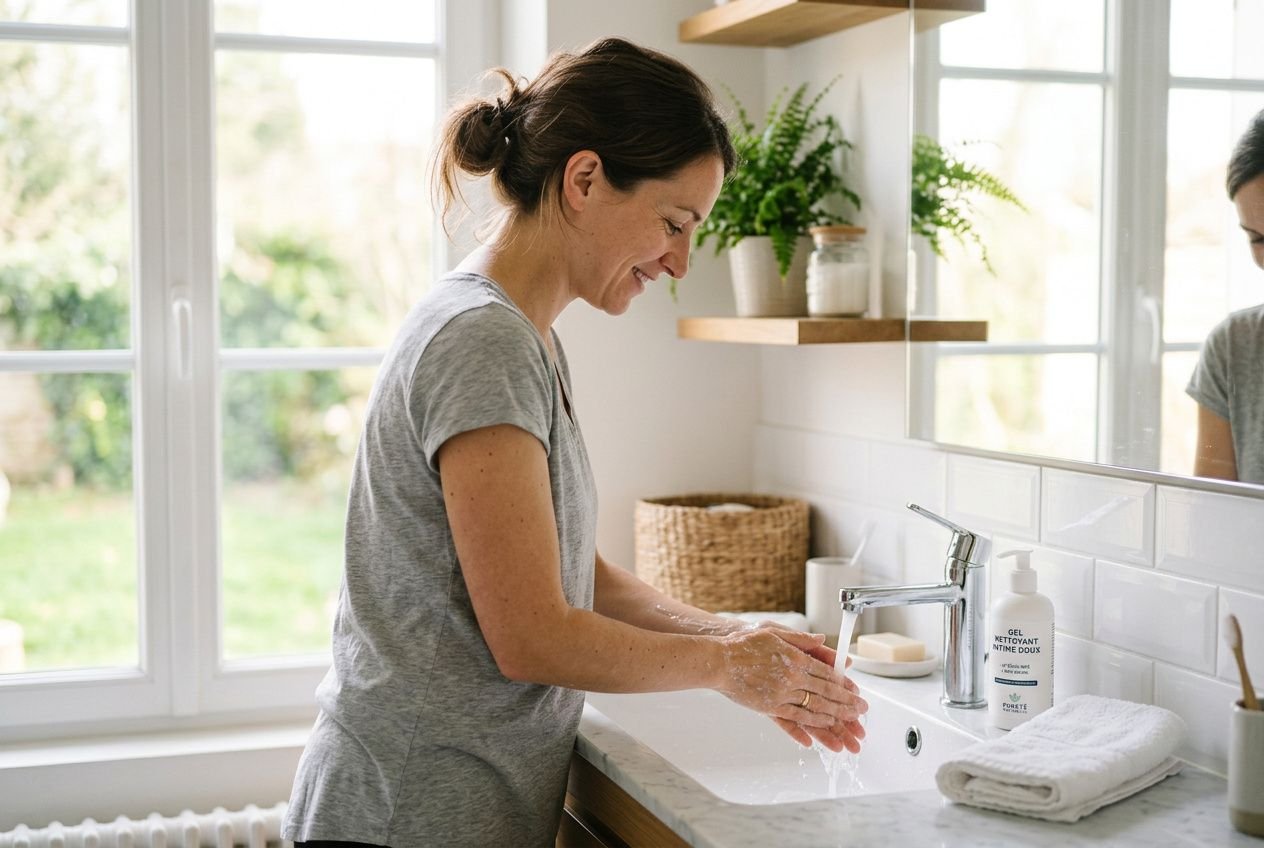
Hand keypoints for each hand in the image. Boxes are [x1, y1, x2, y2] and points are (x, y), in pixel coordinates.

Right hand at [716, 628, 867, 736]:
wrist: (719, 660)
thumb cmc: (743, 644)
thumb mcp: (773, 632)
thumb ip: (800, 638)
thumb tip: (821, 639)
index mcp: (795, 658)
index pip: (827, 674)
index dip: (844, 685)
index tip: (857, 692)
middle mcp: (792, 677)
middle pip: (826, 693)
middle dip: (847, 703)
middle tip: (862, 711)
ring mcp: (781, 694)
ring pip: (815, 707)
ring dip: (835, 717)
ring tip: (850, 724)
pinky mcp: (770, 706)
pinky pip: (796, 718)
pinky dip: (811, 724)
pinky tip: (823, 729)